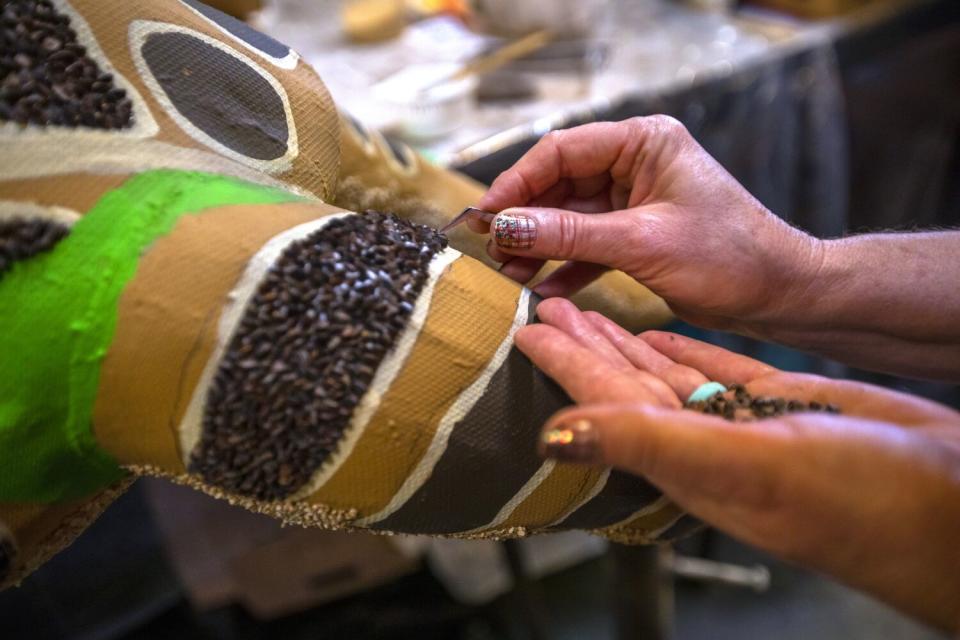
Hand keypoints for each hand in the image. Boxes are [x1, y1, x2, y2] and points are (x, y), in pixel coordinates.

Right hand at [476, 117, 822, 331]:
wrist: (779, 295)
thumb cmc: (731, 256)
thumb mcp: (642, 243)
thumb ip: (570, 234)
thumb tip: (506, 227)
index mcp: (644, 142)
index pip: (562, 151)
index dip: (517, 183)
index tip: (485, 216)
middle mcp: (636, 164)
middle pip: (560, 185)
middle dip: (525, 220)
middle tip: (492, 251)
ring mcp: (634, 201)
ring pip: (569, 218)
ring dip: (540, 246)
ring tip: (511, 274)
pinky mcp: (636, 235)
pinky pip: (587, 245)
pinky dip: (566, 267)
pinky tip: (542, 288)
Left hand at [515, 298, 959, 631]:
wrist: (950, 508)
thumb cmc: (858, 504)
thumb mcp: (746, 465)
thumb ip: (648, 444)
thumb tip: (556, 437)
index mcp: (685, 460)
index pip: (605, 403)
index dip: (564, 367)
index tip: (527, 332)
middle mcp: (702, 444)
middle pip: (624, 384)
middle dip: (584, 346)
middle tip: (547, 306)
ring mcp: (742, 426)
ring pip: (665, 375)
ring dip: (624, 342)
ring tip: (588, 308)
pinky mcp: (780, 407)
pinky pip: (713, 372)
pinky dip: (683, 349)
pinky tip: (662, 331)